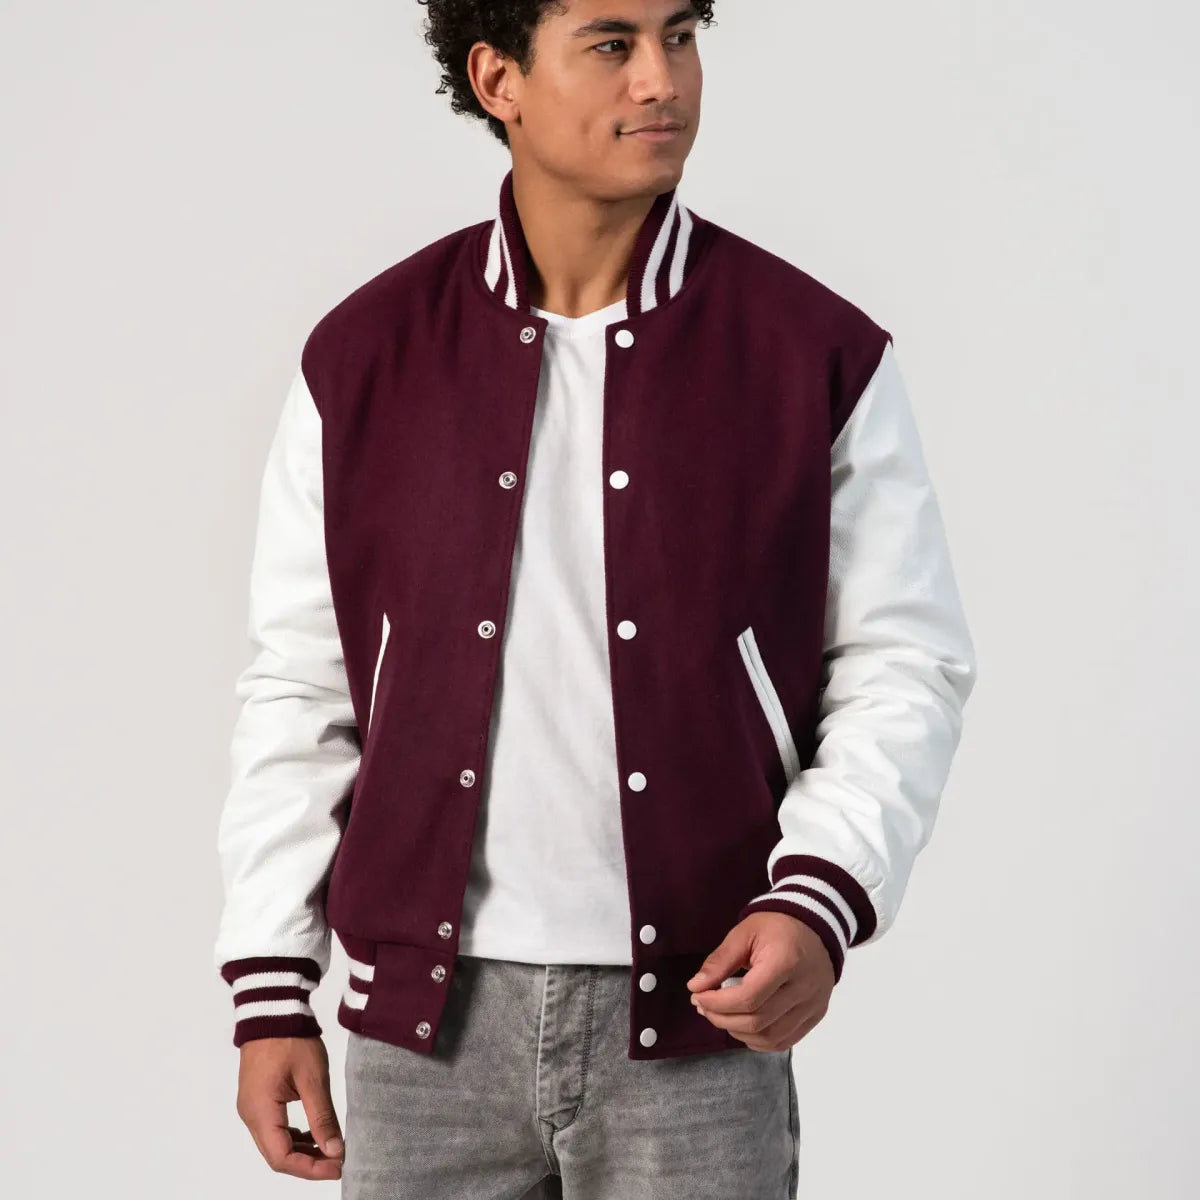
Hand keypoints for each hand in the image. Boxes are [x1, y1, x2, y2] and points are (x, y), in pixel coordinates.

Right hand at [235, 1036, 344, 1179]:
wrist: (273, 1010)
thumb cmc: (291, 1040)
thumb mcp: (313, 1078)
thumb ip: (323, 1117)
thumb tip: (335, 1150)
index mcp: (260, 1112)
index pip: (282, 1158)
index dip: (311, 1168)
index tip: (337, 1167)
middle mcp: (251, 1115)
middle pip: (276, 1155)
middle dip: (308, 1163)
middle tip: (337, 1162)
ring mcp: (252, 1107)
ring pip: (275, 1143)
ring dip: (301, 1150)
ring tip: (330, 1148)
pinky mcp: (257, 1099)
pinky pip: (273, 1128)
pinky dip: (293, 1136)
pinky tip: (314, 1131)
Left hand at [685, 912, 834, 1051]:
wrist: (813, 926)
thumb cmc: (776, 927)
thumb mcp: (744, 933)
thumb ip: (720, 961)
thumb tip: (695, 987)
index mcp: (786, 962)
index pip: (748, 998)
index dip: (718, 1003)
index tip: (698, 996)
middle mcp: (804, 988)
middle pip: (757, 1021)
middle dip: (722, 1018)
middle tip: (704, 1006)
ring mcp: (813, 1005)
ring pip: (770, 1037)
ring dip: (738, 1032)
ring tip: (721, 1015)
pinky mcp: (815, 1015)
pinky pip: (784, 1042)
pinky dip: (758, 1040)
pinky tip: (743, 1026)